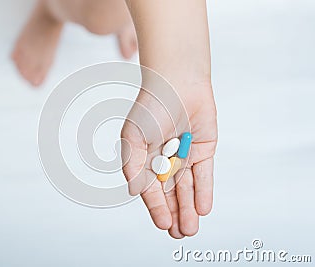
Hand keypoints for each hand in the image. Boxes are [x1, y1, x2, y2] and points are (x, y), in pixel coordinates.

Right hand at [121, 81, 217, 238]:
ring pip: (187, 188)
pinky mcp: (204, 149)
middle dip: (174, 214)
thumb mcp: (134, 138)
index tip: (163, 224)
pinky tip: (203, 209)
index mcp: (144, 158)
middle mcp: (164, 159)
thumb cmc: (151, 107)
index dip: (156, 207)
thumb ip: (134, 165)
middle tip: (179, 234)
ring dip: (189, 208)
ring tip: (190, 228)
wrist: (177, 82)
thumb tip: (136, 192)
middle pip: (170, 193)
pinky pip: (204, 174)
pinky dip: (204, 191)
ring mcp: (184, 155)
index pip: (150, 189)